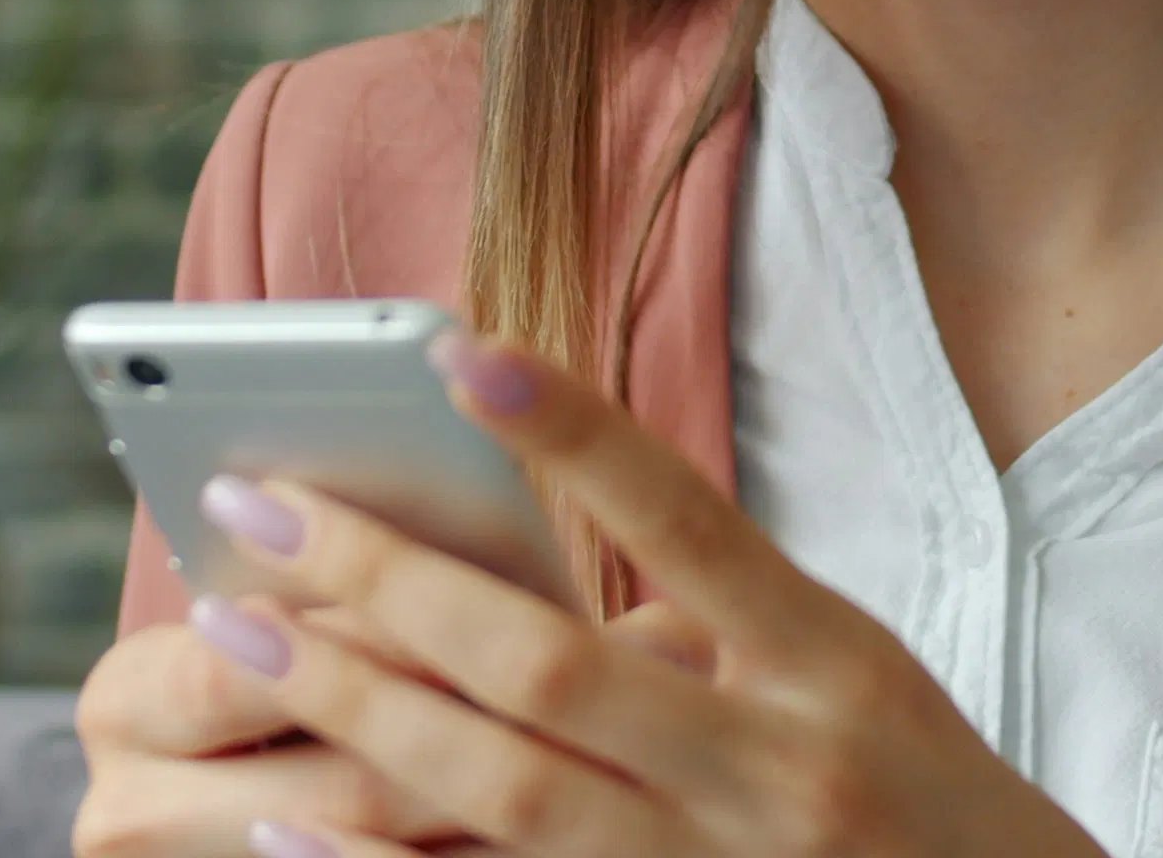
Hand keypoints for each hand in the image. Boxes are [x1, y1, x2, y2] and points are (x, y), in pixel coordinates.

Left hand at [177, 331, 1105, 857]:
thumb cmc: (924, 794)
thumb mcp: (855, 678)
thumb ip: (713, 622)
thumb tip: (528, 564)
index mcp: (831, 663)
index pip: (689, 523)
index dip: (571, 434)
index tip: (452, 351)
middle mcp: (773, 770)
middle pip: (550, 668)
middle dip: (390, 581)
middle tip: (257, 502)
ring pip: (505, 790)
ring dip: (357, 703)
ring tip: (238, 628)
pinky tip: (280, 813)